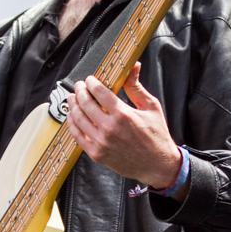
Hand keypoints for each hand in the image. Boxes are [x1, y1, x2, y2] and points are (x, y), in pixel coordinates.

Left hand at [66, 62, 181, 188]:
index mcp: (123, 114)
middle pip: (85, 103)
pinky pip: (77, 136)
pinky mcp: (97, 154)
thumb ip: (136, 87)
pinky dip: (72, 124)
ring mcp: (101, 142)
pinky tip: (73, 117)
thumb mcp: (151, 107)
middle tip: (79, 87)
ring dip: (73, 106)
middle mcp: (110, 128)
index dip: (91, 83)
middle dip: (80, 91)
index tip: (90, 79)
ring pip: (78, 119)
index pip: (99, 92)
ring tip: (73, 98)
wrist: (158, 165)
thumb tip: (134, 66)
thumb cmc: (156, 136)